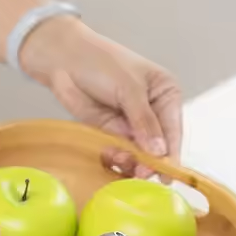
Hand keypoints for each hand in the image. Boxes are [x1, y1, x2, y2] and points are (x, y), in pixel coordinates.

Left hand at [20, 17, 182, 178]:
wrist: (62, 60)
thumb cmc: (100, 63)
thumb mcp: (129, 88)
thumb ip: (144, 121)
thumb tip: (159, 150)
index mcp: (165, 94)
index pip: (173, 129)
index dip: (170, 153)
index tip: (166, 174)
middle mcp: (151, 112)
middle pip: (156, 146)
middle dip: (149, 161)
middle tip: (140, 173)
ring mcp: (129, 124)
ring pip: (136, 153)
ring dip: (130, 161)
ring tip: (121, 161)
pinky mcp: (109, 132)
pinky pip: (117, 152)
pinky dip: (114, 158)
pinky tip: (110, 157)